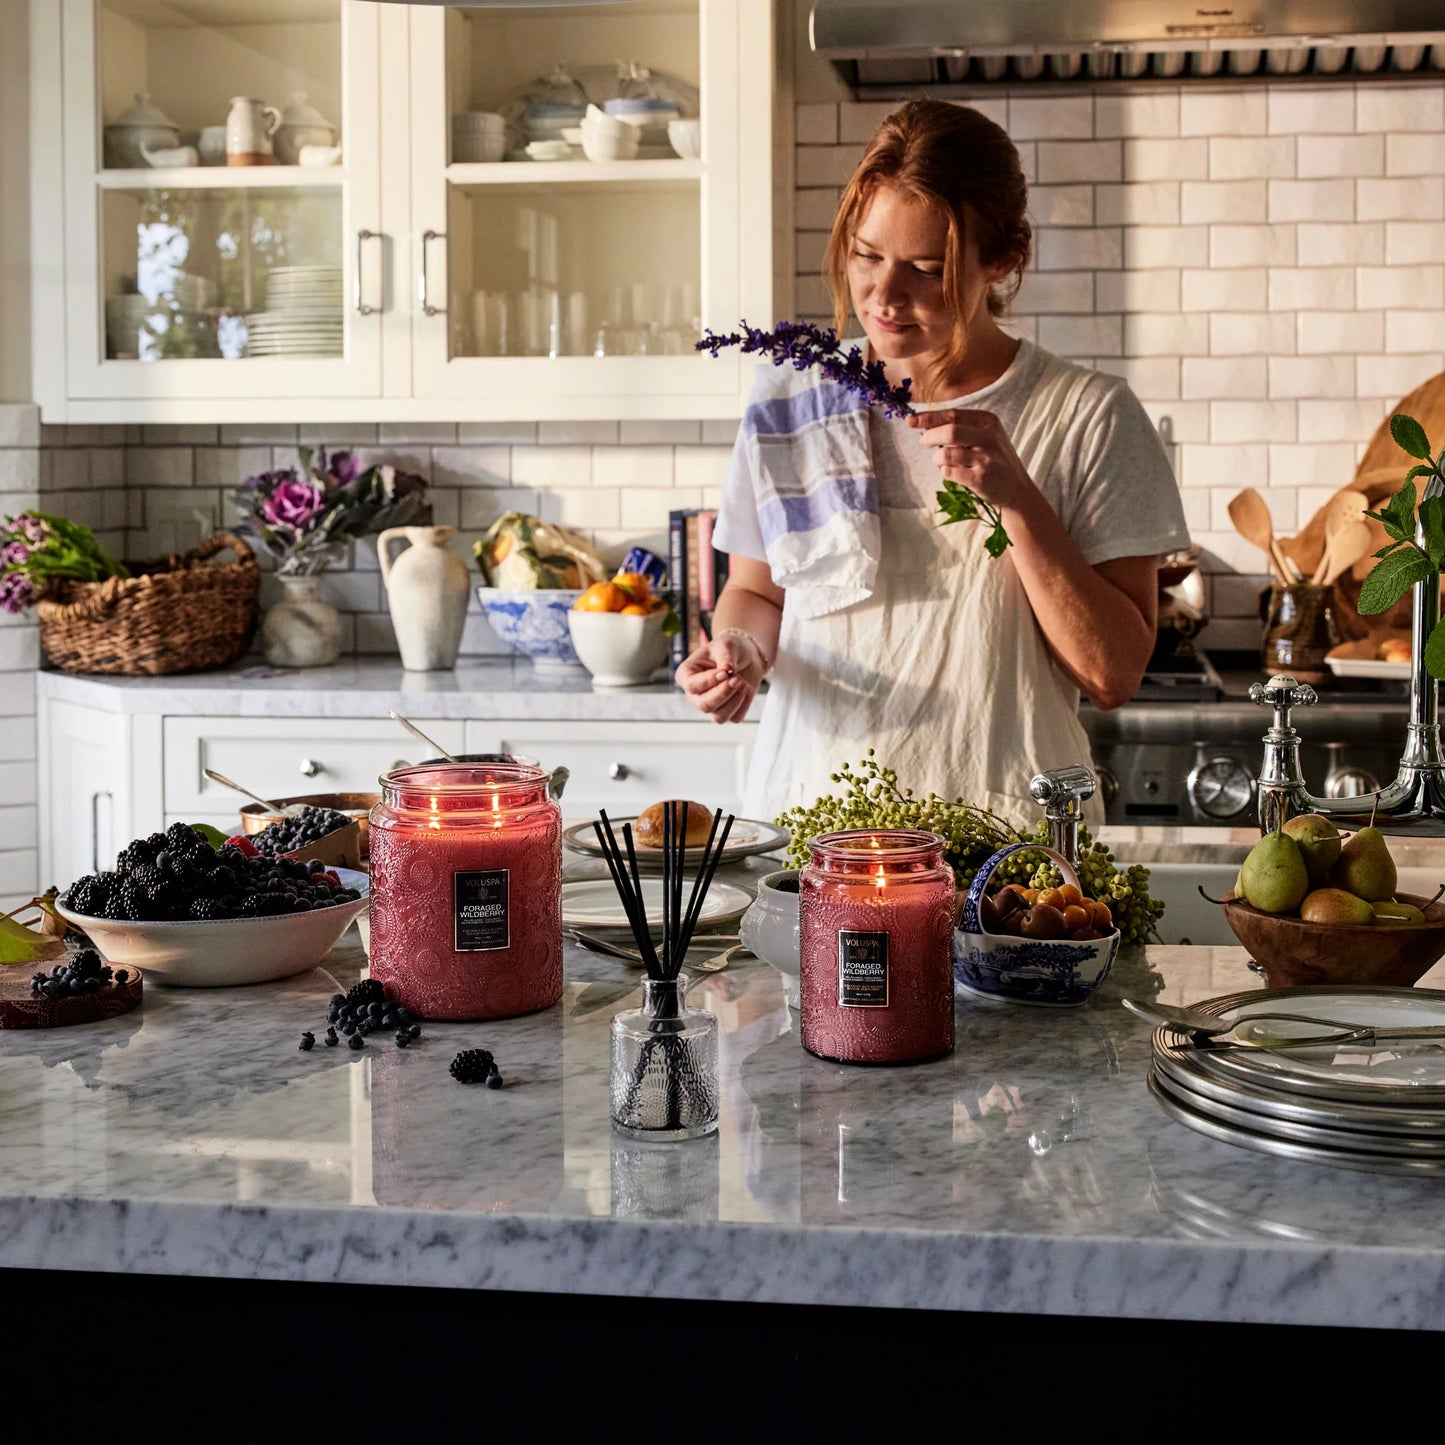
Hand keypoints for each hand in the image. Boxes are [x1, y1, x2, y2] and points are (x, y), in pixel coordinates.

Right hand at [675, 632, 764, 724]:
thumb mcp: (726, 645)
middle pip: (704, 705)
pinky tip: (746, 689)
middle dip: (723, 693)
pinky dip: (744, 703)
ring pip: (719, 717)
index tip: (726, 672)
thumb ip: (725, 657)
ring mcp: (710, 706)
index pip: (692, 686)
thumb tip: (727, 670)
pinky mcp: (726, 713)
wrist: (746, 656)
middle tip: (737, 679)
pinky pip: (735, 717)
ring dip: (735, 700)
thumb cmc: (729, 648)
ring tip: (743, 682)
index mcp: (686, 675)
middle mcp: (695, 695)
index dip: (710, 681)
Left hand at [907, 408, 1033, 510]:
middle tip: (924, 442)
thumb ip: (960, 427)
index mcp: (988, 421)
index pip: (953, 414)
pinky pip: (949, 472)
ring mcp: (985, 458)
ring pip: (946, 454)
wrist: (1016, 488)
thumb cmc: (993, 459)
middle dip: (930, 436)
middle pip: (949, 431)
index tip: (911, 421)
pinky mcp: (980, 478)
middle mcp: (989, 437)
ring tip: (944, 461)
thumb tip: (924, 423)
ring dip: (938, 458)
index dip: (929, 417)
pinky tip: (952, 471)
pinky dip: (944, 471)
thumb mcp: (984, 435)